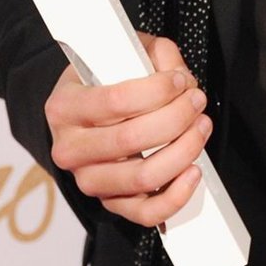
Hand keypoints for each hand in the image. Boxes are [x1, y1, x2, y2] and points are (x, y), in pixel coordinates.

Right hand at [44, 33, 210, 227]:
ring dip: (183, 151)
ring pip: (142, 177)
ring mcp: (89, 180)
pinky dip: (176, 196)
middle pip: (131, 139)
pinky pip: (145, 212)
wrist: (83, 116)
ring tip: (200, 127)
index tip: (180, 80)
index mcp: (65, 106)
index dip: (158, 90)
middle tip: (196, 100)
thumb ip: (154, 55)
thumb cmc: (104, 81)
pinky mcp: (110, 203)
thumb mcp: (121, 52)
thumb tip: (180, 76)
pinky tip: (193, 171)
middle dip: (177, 117)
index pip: (115, 101)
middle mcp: (71, 148)